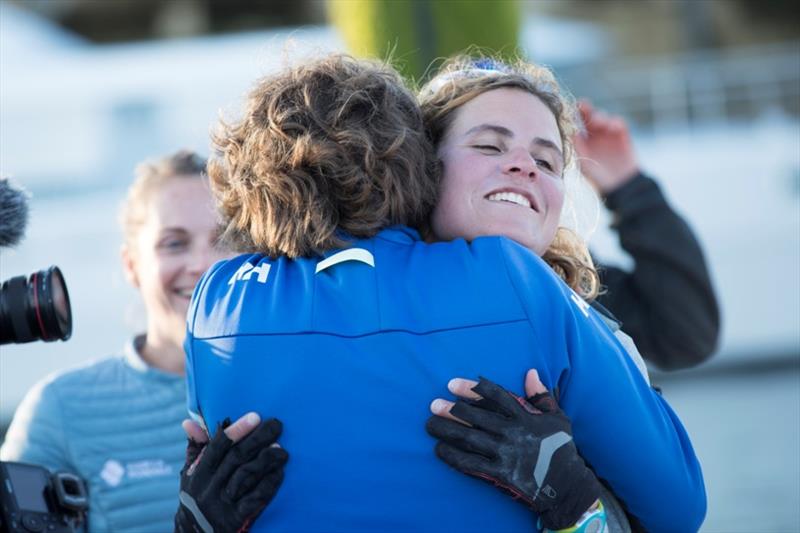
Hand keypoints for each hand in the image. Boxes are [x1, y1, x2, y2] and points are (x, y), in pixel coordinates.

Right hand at [175, 413, 288, 532]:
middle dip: (258, 439)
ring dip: (266, 459)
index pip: (218, 446)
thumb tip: (189, 422)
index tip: (255, 416)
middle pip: (237, 457)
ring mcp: (222, 503)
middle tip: (277, 425)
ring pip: (247, 475)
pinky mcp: (235, 518)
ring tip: (282, 449)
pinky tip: (279, 472)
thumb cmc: (197, 495)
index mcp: (198, 472)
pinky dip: (269, 483)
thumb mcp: (189, 474)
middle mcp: (209, 486)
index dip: (237, 430)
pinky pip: (256, 498)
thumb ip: (195, 448)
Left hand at [426, 370, 599, 530]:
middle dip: (451, 409)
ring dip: (446, 430)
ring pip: (468, 438)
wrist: (567, 485)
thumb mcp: (558, 418)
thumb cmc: (561, 447)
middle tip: (433, 404)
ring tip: (429, 424)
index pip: (494, 396)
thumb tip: (530, 372)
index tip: (451, 384)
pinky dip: (452, 455)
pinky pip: (470, 462)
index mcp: (524, 416)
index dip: (471, 388)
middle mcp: (512, 432)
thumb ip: (541, 395)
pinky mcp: (500, 473)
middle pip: (475, 416)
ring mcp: (505, 453)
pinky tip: (439, 448)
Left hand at [573, 100, 638, 194]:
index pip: (575, 124)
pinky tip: (612, 127)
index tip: (571, 109)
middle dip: (586, 109)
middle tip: (583, 105)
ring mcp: (608, 134)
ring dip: (600, 117)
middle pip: (588, 117)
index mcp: (581, 142)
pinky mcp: (622, 135)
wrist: (621, 186)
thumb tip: (571, 131)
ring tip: (598, 123)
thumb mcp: (584, 164)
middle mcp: (593, 136)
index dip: (573, 115)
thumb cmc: (598, 179)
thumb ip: (578, 148)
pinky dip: (615, 122)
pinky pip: (618, 122)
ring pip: (602, 117)